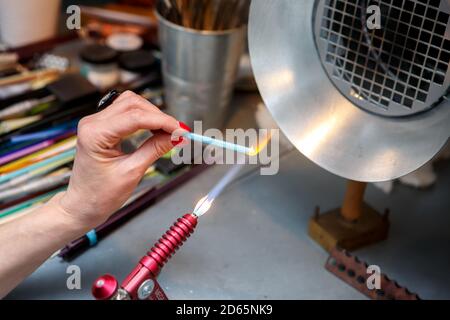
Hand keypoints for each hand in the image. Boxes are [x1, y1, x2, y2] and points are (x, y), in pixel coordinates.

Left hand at [55, 91, 185, 229]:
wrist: (82, 205)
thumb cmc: (99, 195)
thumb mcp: (132, 172)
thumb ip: (154, 150)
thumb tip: (176, 136)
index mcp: (95, 134)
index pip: (136, 117)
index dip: (162, 121)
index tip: (181, 130)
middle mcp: (93, 123)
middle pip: (133, 104)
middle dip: (159, 116)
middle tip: (178, 132)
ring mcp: (96, 123)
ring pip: (131, 104)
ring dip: (152, 115)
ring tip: (168, 132)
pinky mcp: (102, 126)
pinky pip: (126, 113)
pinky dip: (144, 118)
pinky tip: (156, 129)